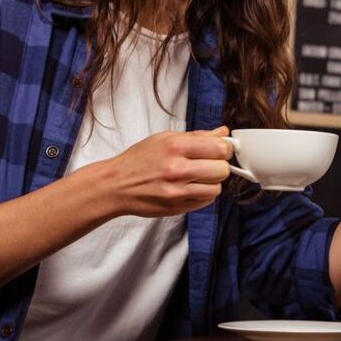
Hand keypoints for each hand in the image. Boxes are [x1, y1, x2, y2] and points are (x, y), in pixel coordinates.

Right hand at [103, 125, 232, 217]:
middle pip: (222, 170)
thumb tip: (224, 133)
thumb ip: (198, 136)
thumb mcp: (165, 139)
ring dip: (212, 183)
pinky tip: (191, 188)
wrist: (115, 186)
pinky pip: (205, 202)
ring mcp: (176, 192)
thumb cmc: (140, 160)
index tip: (220, 149)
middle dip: (219, 166)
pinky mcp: (176, 208)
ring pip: (217, 189)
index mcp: (175, 147)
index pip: (220, 148)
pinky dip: (203, 195)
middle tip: (209, 164)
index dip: (224, 149)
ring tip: (198, 177)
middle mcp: (177, 169)